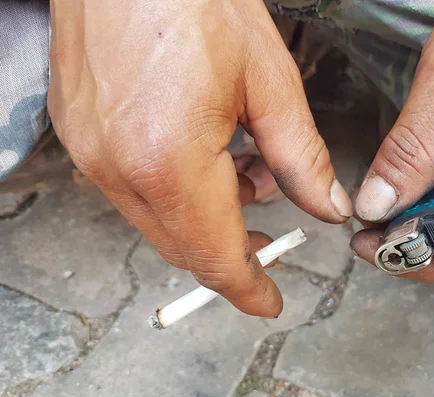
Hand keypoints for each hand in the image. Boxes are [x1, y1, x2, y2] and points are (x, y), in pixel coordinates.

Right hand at [48, 0, 351, 316]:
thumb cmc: (195, 1)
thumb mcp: (269, 83)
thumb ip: (301, 159)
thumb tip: (327, 206)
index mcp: (169, 161)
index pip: (213, 255)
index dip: (245, 289)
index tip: (268, 302)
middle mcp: (118, 168)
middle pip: (183, 246)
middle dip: (232, 254)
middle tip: (270, 243)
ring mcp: (91, 154)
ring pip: (158, 223)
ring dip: (206, 219)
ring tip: (247, 178)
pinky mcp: (80, 137)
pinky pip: (132, 193)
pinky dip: (174, 195)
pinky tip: (204, 160)